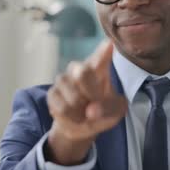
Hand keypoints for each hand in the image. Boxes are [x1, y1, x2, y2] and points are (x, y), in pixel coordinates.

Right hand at [45, 40, 127, 164]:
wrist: (83, 126)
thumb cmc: (103, 111)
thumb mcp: (116, 110)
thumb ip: (110, 107)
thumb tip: (91, 111)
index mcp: (99, 67)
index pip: (101, 55)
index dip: (103, 50)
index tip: (109, 43)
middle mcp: (79, 68)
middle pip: (83, 73)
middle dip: (92, 93)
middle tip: (96, 104)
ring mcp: (64, 79)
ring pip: (74, 97)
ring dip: (82, 111)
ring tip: (85, 112)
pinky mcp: (52, 93)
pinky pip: (63, 108)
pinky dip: (72, 117)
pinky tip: (75, 115)